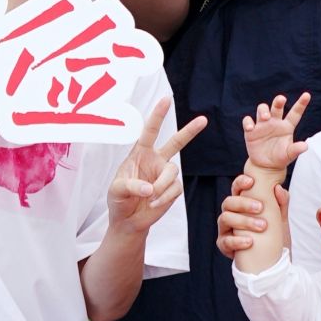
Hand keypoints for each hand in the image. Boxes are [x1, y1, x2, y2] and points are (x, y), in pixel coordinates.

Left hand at [107, 109, 205, 230]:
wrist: (128, 220)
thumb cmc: (119, 200)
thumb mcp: (117, 190)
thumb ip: (131, 186)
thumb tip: (150, 189)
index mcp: (140, 153)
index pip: (150, 131)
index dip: (158, 115)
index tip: (167, 99)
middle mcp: (155, 160)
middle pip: (176, 142)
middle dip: (190, 131)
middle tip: (203, 119)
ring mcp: (165, 174)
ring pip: (173, 172)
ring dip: (161, 186)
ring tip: (150, 197)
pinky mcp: (173, 189)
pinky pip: (175, 189)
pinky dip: (164, 197)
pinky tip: (153, 204)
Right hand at [216, 166, 272, 262]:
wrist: (275, 263)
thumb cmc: (274, 236)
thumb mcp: (281, 219)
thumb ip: (281, 203)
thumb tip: (278, 188)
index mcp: (242, 205)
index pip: (236, 189)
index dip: (240, 182)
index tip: (251, 181)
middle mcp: (231, 214)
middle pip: (228, 202)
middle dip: (243, 203)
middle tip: (260, 208)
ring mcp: (226, 230)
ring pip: (225, 218)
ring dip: (244, 221)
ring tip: (261, 227)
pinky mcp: (225, 245)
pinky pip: (225, 241)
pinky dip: (237, 241)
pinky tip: (249, 242)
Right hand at [239, 90, 311, 179]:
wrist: (266, 166)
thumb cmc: (280, 158)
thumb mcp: (289, 155)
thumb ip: (296, 150)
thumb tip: (305, 146)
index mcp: (287, 126)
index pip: (295, 113)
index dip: (301, 104)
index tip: (307, 95)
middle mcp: (275, 122)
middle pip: (277, 107)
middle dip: (278, 101)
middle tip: (281, 100)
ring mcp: (263, 125)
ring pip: (262, 109)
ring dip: (264, 110)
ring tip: (266, 117)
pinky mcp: (251, 130)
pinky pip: (248, 121)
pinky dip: (248, 122)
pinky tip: (251, 128)